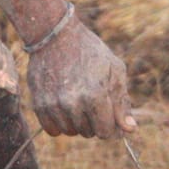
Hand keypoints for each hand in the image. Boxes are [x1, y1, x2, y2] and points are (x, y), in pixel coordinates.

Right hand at [26, 18, 135, 139]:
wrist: (55, 35)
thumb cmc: (89, 51)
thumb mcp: (114, 70)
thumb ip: (122, 103)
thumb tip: (130, 130)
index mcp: (96, 95)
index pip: (105, 132)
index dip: (110, 125)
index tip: (108, 114)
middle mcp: (73, 103)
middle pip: (88, 133)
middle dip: (93, 120)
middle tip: (90, 98)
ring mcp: (54, 105)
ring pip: (70, 132)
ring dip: (76, 122)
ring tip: (76, 99)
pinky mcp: (39, 104)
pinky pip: (52, 130)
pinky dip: (59, 123)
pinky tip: (63, 107)